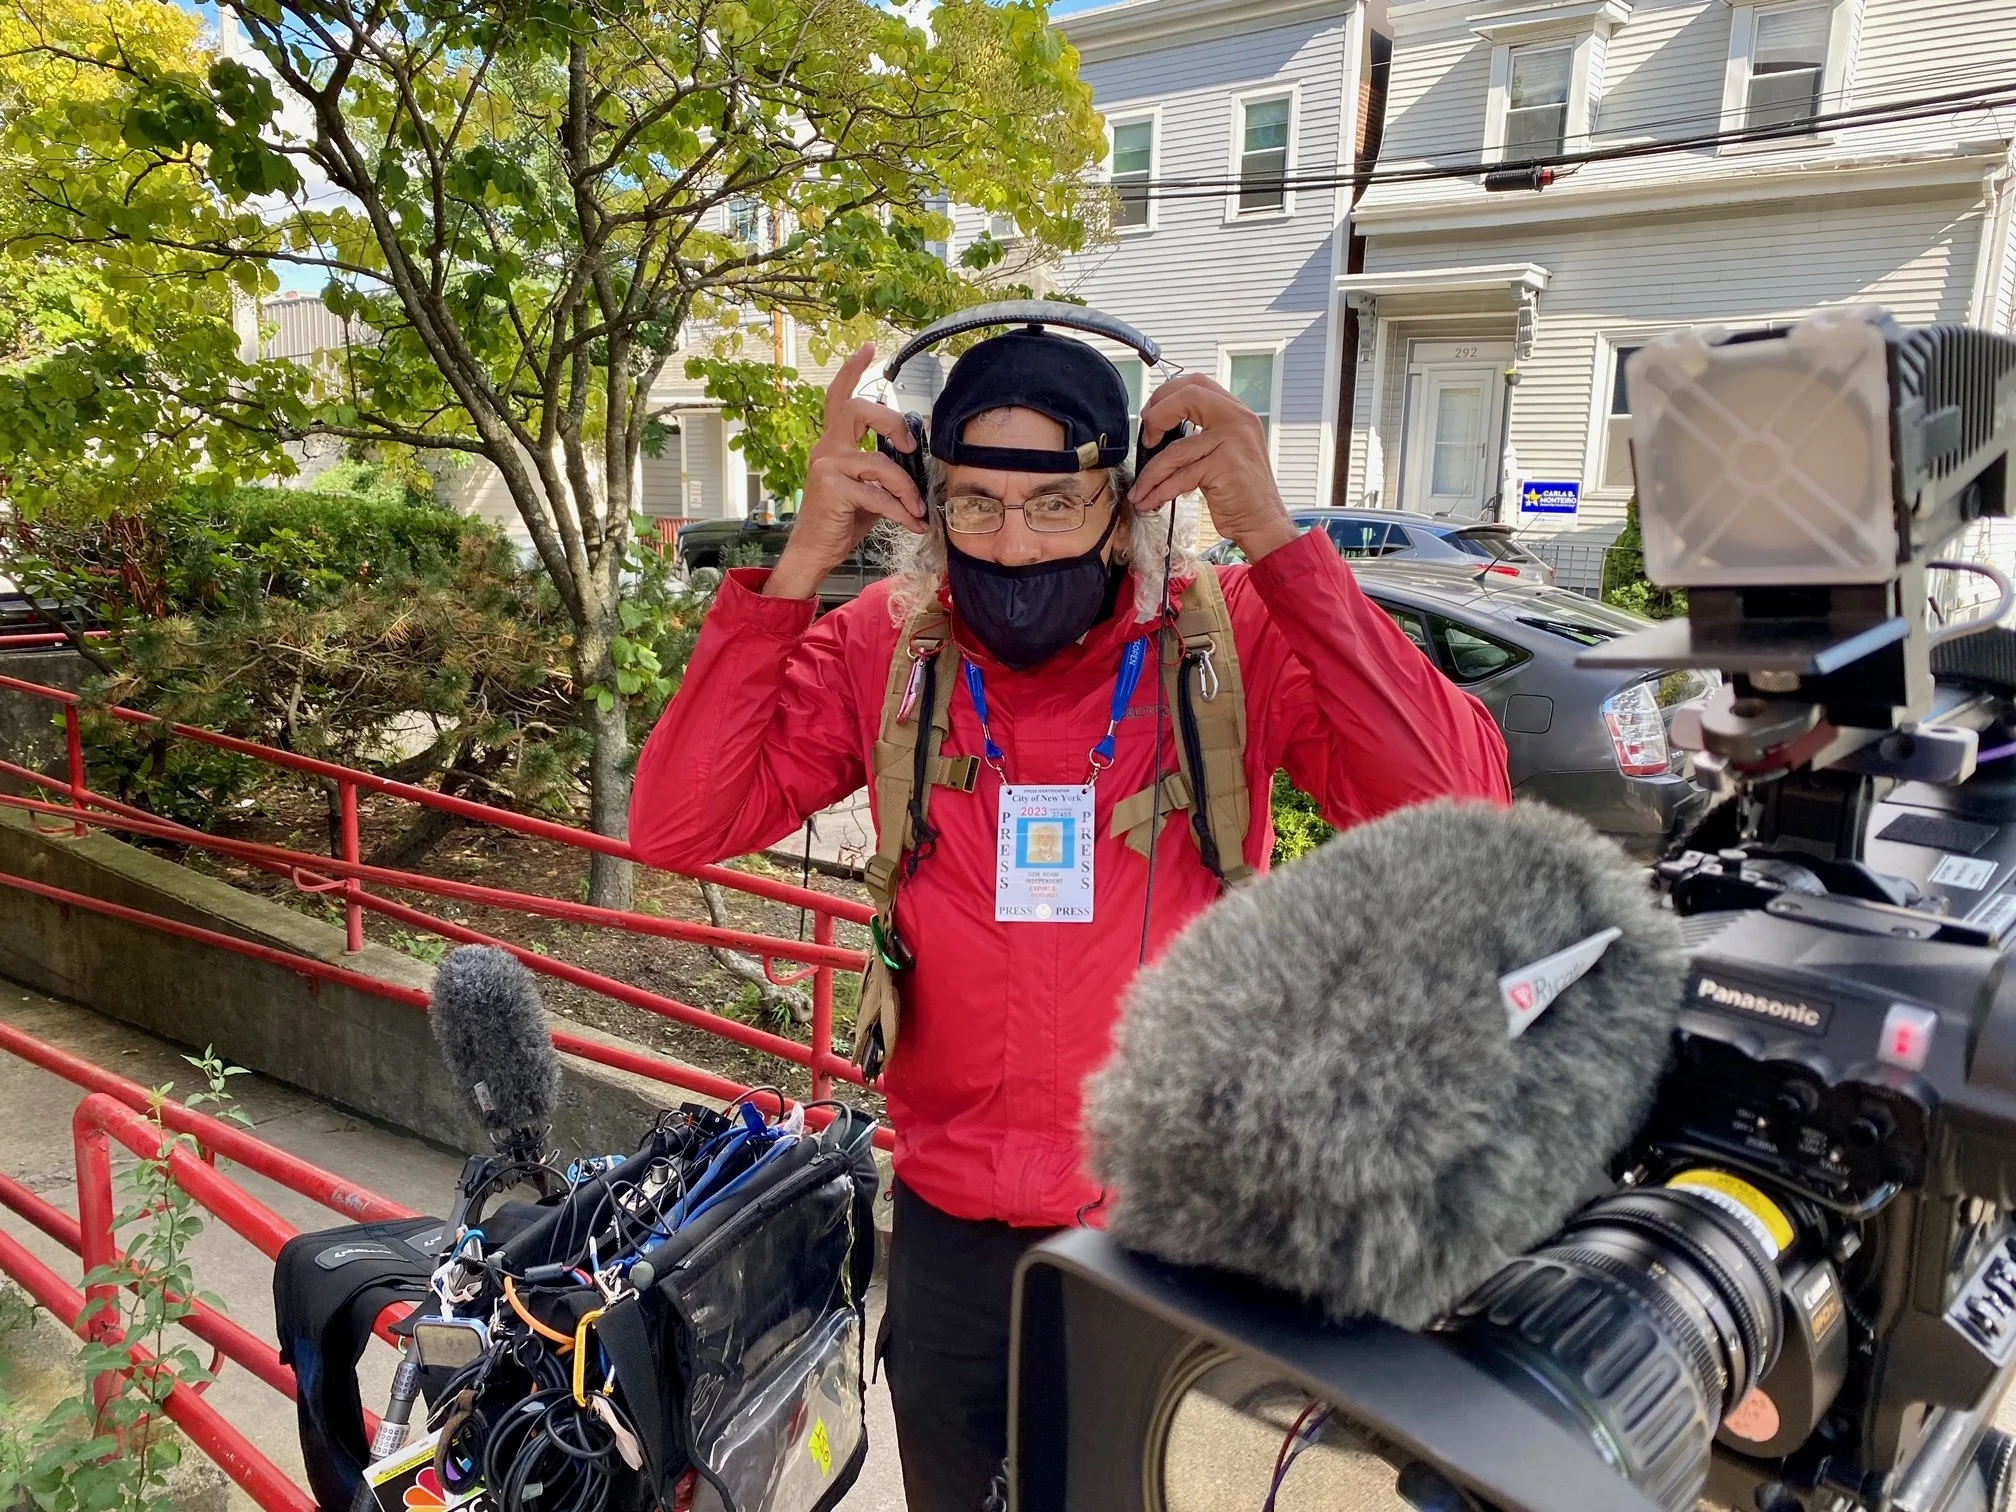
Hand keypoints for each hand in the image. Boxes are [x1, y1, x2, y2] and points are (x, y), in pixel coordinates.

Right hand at [765, 344, 927, 599]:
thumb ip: (887, 469)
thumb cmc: (842, 519)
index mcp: (834, 442)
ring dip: (906, 487)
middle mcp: (826, 448)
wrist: (815, 551)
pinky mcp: (832, 489)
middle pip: (857, 409)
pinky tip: (913, 523)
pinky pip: (877, 494)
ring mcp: (827, 466)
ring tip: (918, 508)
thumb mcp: (869, 488)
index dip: (853, 370)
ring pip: (879, 462)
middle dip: (891, 420)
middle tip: (911, 443)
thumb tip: (920, 460)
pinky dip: (900, 510)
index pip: (839, 396)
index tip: (869, 348)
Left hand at [1128, 375, 1297, 562]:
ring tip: (1140, 490)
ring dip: (1150, 473)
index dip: (1167, 395)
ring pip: (1175, 449)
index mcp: (1237, 412)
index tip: (1152, 417)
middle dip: (1156, 416)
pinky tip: (1149, 501)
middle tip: (1147, 441)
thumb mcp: (1225, 449)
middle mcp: (1238, 420)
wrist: (1262, 521)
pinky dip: (1158, 491)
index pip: (1197, 384)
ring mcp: (1233, 441)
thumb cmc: (1240, 490)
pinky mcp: (1224, 467)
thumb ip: (1203, 431)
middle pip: (1187, 397)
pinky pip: (1179, 476)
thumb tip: (1159, 426)